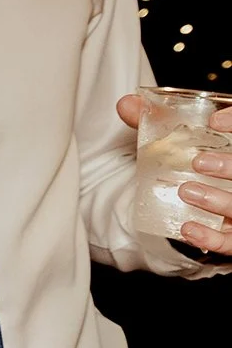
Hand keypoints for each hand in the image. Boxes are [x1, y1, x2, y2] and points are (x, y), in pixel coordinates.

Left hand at [117, 95, 231, 253]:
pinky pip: (230, 242)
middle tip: (198, 162)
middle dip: (230, 166)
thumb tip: (126, 104)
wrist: (205, 207)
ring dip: (219, 200)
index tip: (215, 121)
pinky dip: (211, 238)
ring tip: (187, 192)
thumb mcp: (178, 143)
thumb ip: (154, 124)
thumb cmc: (195, 167)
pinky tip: (188, 230)